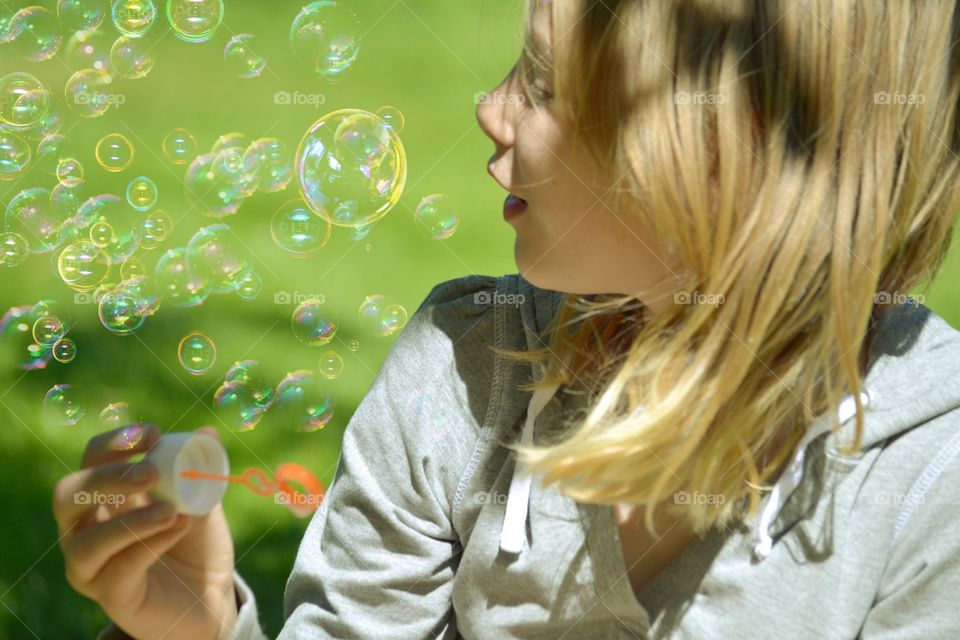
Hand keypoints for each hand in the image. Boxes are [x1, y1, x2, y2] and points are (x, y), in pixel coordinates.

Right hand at [53, 424, 238, 639]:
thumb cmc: (195, 542)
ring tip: (172, 510)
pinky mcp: (112, 596)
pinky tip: (178, 528)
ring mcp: (93, 566)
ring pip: (85, 542)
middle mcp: (86, 529)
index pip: (91, 459)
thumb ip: (200, 470)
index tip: (154, 434)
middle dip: (107, 478)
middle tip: (151, 474)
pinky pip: (119, 570)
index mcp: (105, 497)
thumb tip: (207, 433)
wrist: (210, 595)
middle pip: (68, 495)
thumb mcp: (202, 500)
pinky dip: (149, 545)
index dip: (115, 442)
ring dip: (130, 520)